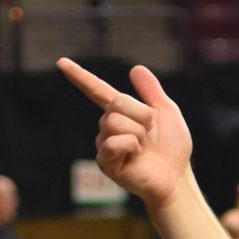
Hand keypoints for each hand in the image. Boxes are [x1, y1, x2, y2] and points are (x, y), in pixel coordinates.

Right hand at [57, 59, 192, 206]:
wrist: (176, 176)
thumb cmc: (172, 147)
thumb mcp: (167, 111)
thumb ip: (151, 90)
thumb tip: (135, 68)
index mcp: (122, 112)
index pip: (97, 90)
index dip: (80, 76)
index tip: (61, 63)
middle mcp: (108, 126)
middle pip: (116, 104)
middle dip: (140, 115)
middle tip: (149, 133)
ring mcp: (105, 144)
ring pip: (114, 122)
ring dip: (137, 132)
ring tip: (143, 147)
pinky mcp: (105, 162)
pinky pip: (113, 143)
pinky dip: (131, 145)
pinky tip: (136, 156)